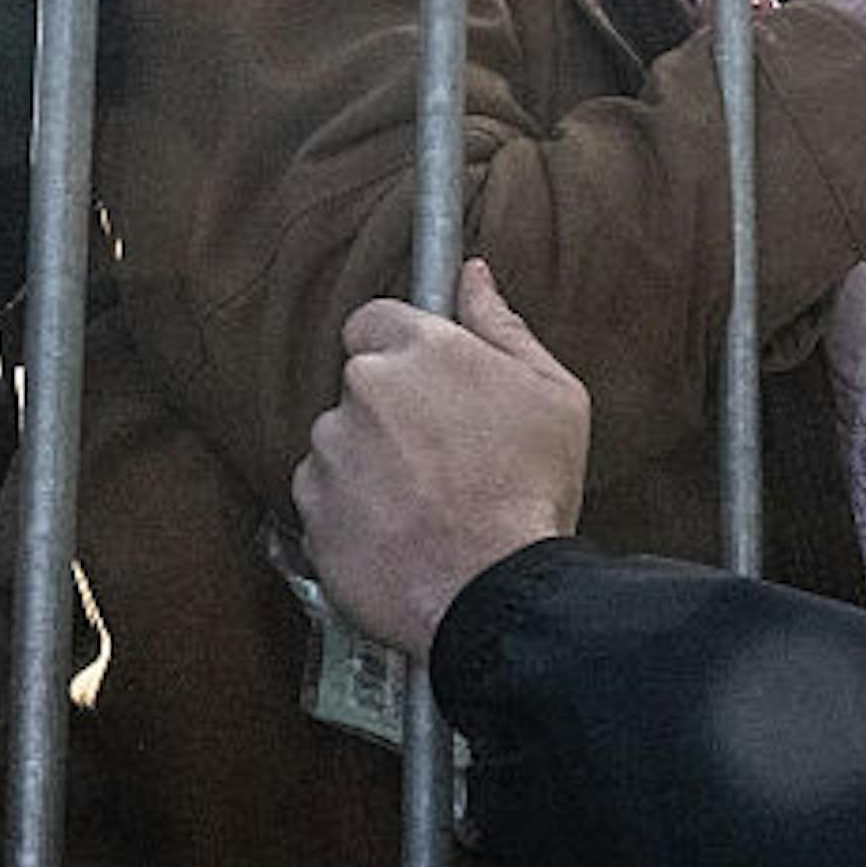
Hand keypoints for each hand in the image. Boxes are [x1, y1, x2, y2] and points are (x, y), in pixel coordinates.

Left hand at [291, 260, 587, 656]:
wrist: (493, 589)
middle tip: (444, 455)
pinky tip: (400, 531)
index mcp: (421, 350)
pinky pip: (325, 497)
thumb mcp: (554, 395)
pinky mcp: (311, 509)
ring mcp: (330, 451)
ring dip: (370, 462)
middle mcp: (364, 389)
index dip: (400, 350)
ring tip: (425, 502)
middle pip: (361, 385)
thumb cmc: (531, 491)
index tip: (427, 383)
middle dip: (392, 412)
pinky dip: (353, 510)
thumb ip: (503, 327)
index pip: (374, 320)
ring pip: (340, 443)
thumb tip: (474, 277)